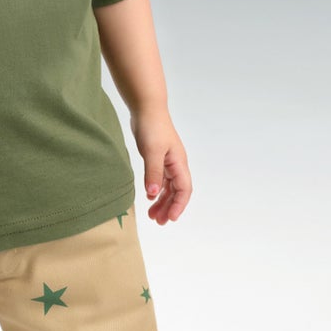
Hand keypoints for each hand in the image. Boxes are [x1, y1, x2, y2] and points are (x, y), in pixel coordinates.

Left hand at [130, 105, 191, 224]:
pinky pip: (161, 179)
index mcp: (179, 163)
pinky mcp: (158, 157)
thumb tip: (152, 195)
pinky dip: (156, 190)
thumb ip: (153, 173)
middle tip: (158, 222)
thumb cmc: (152, 127)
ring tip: (152, 215)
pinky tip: (149, 197)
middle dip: (169, 207)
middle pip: (177, 191)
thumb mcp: (151, 152)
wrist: (146, 108)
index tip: (169, 219)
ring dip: (162, 201)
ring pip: (168, 187)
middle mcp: (176, 164)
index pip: (184, 189)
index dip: (178, 205)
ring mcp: (168, 161)